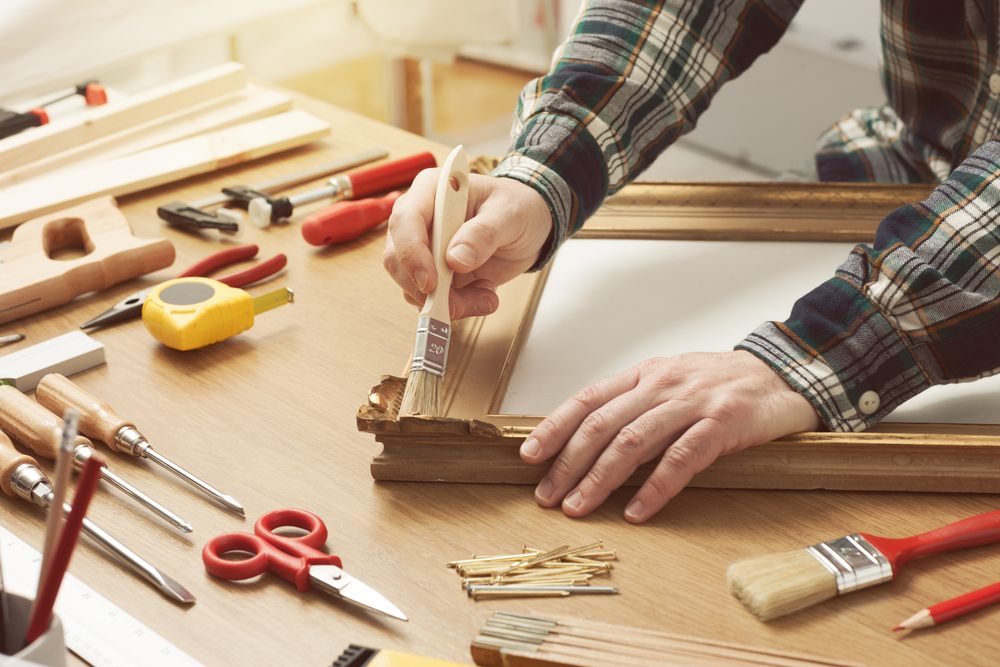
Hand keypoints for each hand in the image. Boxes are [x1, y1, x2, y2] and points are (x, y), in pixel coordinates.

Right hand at [384, 171, 552, 317]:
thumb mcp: (510, 213)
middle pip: (397, 259)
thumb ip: (484, 233)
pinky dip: (459, 306)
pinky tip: (485, 295)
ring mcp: (426, 250)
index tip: (431, 282)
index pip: (405, 221)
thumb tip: (455, 258)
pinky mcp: (436, 275)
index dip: (411, 253)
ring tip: (486, 295)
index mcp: (432, 192)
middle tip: (459, 304)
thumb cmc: (518, 206)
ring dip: (448, 302)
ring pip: (413, 286)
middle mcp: (421, 221)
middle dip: (426, 289)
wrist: (530, 225)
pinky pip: (432, 299)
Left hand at [519, 350, 819, 521]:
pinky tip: (636, 511)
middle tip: (547, 495)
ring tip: (578, 507)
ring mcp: (691, 403)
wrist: (782, 374)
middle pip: (602, 425)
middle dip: (568, 463)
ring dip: (600, 479)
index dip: (554, 427)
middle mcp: (661, 385)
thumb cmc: (719, 384)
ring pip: (633, 442)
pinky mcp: (722, 424)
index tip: (529, 456)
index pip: (587, 400)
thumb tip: (586, 441)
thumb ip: (633, 406)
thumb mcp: (669, 383)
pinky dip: (655, 487)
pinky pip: (681, 459)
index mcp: (643, 375)